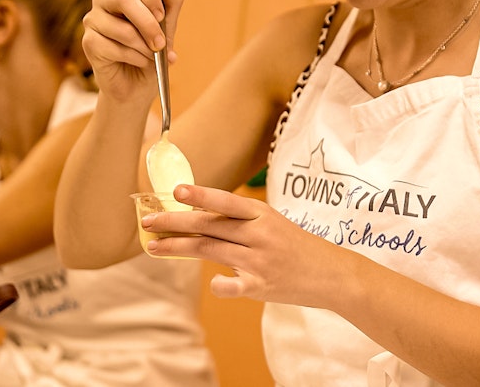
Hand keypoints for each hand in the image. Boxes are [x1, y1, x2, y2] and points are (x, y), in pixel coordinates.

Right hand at [81, 0, 183, 101]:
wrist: (138, 86)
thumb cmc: (153, 52)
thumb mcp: (169, 27)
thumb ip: (171, 0)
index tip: (162, 16)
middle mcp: (106, 0)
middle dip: (149, 25)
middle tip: (161, 44)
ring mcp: (93, 20)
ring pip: (122, 28)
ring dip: (144, 47)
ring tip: (152, 57)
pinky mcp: (88, 42)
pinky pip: (114, 47)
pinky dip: (134, 58)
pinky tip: (138, 62)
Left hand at [141, 184, 346, 308]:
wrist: (331, 274)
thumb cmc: (294, 245)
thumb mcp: (271, 223)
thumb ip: (238, 221)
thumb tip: (197, 218)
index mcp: (262, 214)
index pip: (226, 202)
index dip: (201, 196)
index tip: (176, 191)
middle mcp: (259, 235)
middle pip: (210, 226)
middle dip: (175, 223)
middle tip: (148, 221)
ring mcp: (260, 261)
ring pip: (212, 251)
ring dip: (179, 249)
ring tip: (155, 247)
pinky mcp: (263, 287)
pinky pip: (233, 286)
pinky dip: (220, 284)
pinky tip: (212, 283)